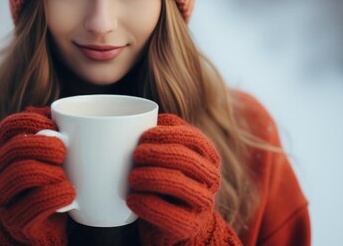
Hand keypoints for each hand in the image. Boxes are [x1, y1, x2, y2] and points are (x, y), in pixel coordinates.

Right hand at [0, 107, 75, 245]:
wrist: (43, 228)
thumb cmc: (49, 182)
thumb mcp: (50, 154)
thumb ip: (50, 131)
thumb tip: (56, 110)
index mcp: (1, 151)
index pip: (8, 126)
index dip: (33, 121)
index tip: (58, 126)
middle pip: (14, 148)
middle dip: (44, 145)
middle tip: (65, 151)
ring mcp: (2, 199)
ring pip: (20, 174)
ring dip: (50, 171)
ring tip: (67, 176)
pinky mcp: (15, 222)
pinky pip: (32, 205)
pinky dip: (56, 196)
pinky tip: (71, 195)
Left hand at [127, 114, 240, 245]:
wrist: (175, 222)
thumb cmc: (166, 179)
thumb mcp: (169, 156)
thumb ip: (161, 137)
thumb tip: (138, 117)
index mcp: (208, 155)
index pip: (192, 137)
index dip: (166, 134)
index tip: (143, 135)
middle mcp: (211, 178)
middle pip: (185, 159)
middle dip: (156, 153)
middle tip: (134, 155)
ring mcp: (203, 203)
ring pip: (179, 184)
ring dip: (150, 176)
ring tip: (131, 176)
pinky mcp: (189, 226)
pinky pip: (169, 215)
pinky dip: (147, 204)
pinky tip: (132, 199)